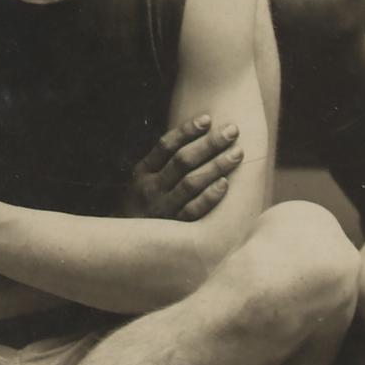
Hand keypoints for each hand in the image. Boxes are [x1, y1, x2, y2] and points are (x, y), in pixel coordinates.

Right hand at [125, 114, 243, 221]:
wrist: (127, 246)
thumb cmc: (143, 205)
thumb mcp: (142, 180)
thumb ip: (162, 161)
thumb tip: (197, 132)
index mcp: (143, 172)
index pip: (165, 146)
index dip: (187, 131)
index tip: (208, 119)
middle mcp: (151, 189)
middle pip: (182, 161)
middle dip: (209, 144)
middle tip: (232, 131)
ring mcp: (162, 209)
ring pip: (191, 183)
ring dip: (216, 166)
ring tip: (237, 153)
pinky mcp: (175, 228)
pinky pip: (194, 211)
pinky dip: (209, 196)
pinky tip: (225, 183)